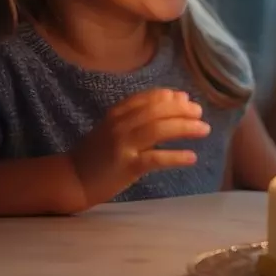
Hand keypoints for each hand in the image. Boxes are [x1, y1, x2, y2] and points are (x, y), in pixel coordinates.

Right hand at [69, 89, 209, 207]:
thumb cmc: (98, 153)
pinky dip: (175, 156)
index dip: (170, 97)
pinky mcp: (126, 166)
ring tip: (204, 130)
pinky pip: (155, 158)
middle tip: (200, 113)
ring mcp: (122, 145)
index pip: (147, 98)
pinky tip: (192, 157)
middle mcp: (120, 125)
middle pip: (156, 111)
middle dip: (182, 110)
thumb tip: (175, 98)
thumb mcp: (115, 128)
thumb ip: (140, 115)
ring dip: (184, 128)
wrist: (72, 179)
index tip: (186, 98)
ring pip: (158, 130)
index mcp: (117, 113)